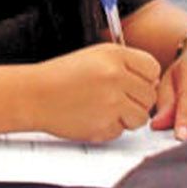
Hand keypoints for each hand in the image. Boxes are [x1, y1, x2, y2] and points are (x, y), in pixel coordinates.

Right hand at [26, 43, 158, 140]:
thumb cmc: (61, 76)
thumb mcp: (94, 56)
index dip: (146, 78)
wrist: (34, 95)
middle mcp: (116, 77)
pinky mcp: (104, 125)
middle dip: (137, 100)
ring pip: (141, 117)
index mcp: (115, 56)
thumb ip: (125, 64)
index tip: (134, 83)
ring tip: (106, 109)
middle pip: (150, 95)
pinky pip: (122, 131)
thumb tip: (152, 83)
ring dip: (127, 117)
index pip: (152, 68)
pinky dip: (110, 128)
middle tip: (116, 99)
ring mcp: (111, 103)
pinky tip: (92, 117)